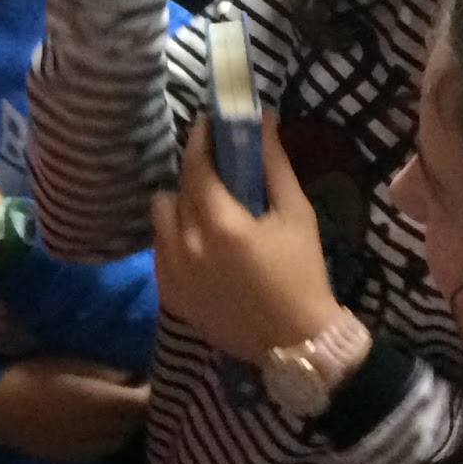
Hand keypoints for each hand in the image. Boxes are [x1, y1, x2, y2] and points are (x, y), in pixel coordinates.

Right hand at [0, 358, 148, 462]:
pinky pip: (106, 446)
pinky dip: (110, 434)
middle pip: (141, 420)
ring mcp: (93, 447)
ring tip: (118, 404)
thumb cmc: (34, 374)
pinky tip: (97, 422)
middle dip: (144, 404)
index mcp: (111, 403)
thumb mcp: (76, 363)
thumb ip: (113, 373)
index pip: (149, 399)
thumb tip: (135, 376)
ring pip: (125, 436)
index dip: (153, 385)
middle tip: (138, 386)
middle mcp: (109, 430)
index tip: (149, 370)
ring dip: (127, 421)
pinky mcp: (77, 457)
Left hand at [151, 112, 342, 367]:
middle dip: (196, 174)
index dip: (199, 141)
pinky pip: (160, 247)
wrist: (295, 341)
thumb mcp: (296, 214)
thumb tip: (262, 122)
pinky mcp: (167, 292)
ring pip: (161, 217)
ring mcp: (171, 270)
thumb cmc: (303, 273)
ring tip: (208, 210)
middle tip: (217, 170)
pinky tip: (202, 242)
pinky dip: (175, 237)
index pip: (197, 168)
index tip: (205, 123)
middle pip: (177, 189)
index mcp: (221, 224)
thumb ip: (273, 165)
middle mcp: (187, 245)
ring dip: (180, 205)